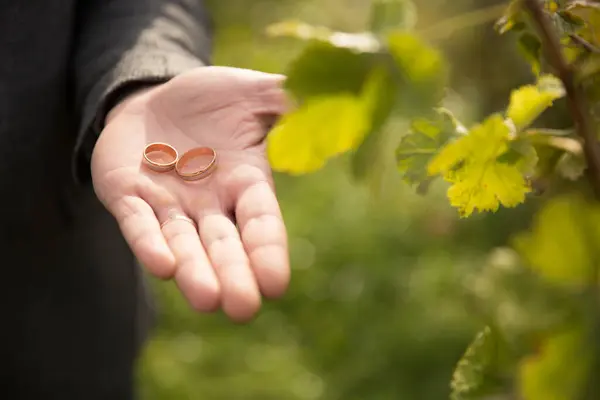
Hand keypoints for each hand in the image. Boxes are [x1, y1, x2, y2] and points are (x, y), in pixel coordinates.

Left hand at [91, 67, 290, 321]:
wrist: (153, 98)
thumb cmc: (211, 99)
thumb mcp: (252, 92)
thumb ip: (285, 99)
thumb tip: (326, 99)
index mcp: (245, 182)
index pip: (261, 222)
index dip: (268, 250)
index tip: (276, 284)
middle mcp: (210, 203)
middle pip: (224, 245)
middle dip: (233, 275)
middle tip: (243, 310)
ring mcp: (169, 204)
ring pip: (183, 244)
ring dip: (194, 272)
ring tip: (207, 301)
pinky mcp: (128, 197)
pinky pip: (139, 223)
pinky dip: (148, 244)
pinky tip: (161, 266)